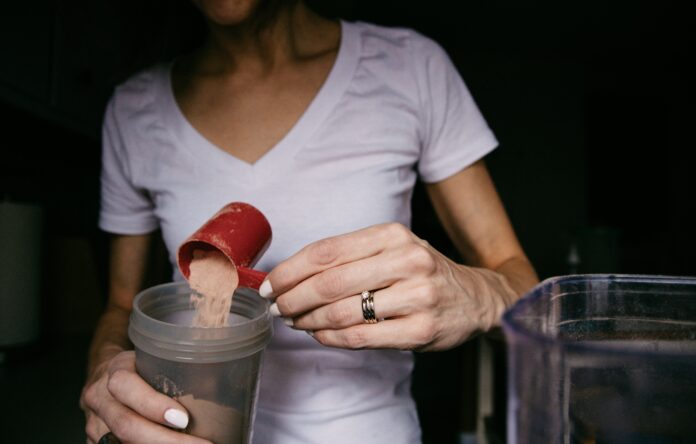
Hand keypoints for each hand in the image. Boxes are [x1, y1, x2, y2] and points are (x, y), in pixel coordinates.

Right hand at [80, 351, 209, 443]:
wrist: (106, 377)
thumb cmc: (139, 367)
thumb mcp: (154, 358)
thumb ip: (176, 369)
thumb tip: (219, 384)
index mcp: (115, 371)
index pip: (127, 387)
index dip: (153, 406)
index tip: (184, 419)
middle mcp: (100, 399)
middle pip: (127, 425)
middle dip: (165, 441)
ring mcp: (95, 424)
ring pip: (124, 443)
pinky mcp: (98, 441)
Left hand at [260, 223, 517, 350]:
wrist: (475, 298)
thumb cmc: (421, 272)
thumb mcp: (391, 249)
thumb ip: (348, 257)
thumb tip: (290, 276)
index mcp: (392, 234)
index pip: (326, 251)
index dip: (290, 270)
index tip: (270, 284)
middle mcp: (407, 260)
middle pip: (329, 282)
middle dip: (293, 298)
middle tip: (277, 308)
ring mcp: (417, 296)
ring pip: (343, 312)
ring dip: (309, 321)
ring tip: (295, 322)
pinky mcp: (421, 330)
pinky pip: (362, 337)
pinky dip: (332, 338)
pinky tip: (320, 334)